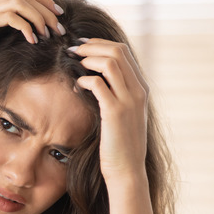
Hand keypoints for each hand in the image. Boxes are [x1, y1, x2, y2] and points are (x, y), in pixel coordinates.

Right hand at [0, 0, 64, 82]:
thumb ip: (0, 37)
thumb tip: (25, 41)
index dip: (43, 2)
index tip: (58, 17)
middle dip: (47, 9)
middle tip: (59, 28)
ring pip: (20, 3)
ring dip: (40, 18)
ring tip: (49, 34)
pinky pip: (10, 17)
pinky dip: (25, 26)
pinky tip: (32, 40)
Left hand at [71, 38, 149, 183]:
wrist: (127, 169)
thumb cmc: (120, 144)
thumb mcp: (123, 115)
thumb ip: (116, 95)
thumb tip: (96, 79)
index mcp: (141, 88)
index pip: (124, 52)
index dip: (100, 44)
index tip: (82, 45)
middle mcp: (138, 90)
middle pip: (118, 51)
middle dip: (92, 45)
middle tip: (72, 49)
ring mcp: (129, 100)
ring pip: (110, 62)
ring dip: (87, 58)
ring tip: (72, 62)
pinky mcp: (115, 112)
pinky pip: (98, 84)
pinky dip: (83, 80)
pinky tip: (75, 86)